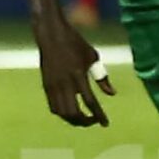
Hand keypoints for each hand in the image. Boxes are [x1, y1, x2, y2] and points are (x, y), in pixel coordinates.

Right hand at [32, 9, 113, 125]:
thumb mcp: (92, 56)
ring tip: (84, 118)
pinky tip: (71, 111)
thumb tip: (112, 94)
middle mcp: (64, 83)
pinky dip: (63, 114)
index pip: (90, 102)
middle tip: (94, 121)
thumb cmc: (75, 43)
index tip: (106, 124)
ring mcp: (53, 86)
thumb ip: (102, 77)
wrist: (51, 34)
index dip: (99, 115)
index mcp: (78, 75)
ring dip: (74, 120)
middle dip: (85, 122)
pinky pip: (54, 107)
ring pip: (62, 113)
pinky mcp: (46, 86)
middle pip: (74, 113)